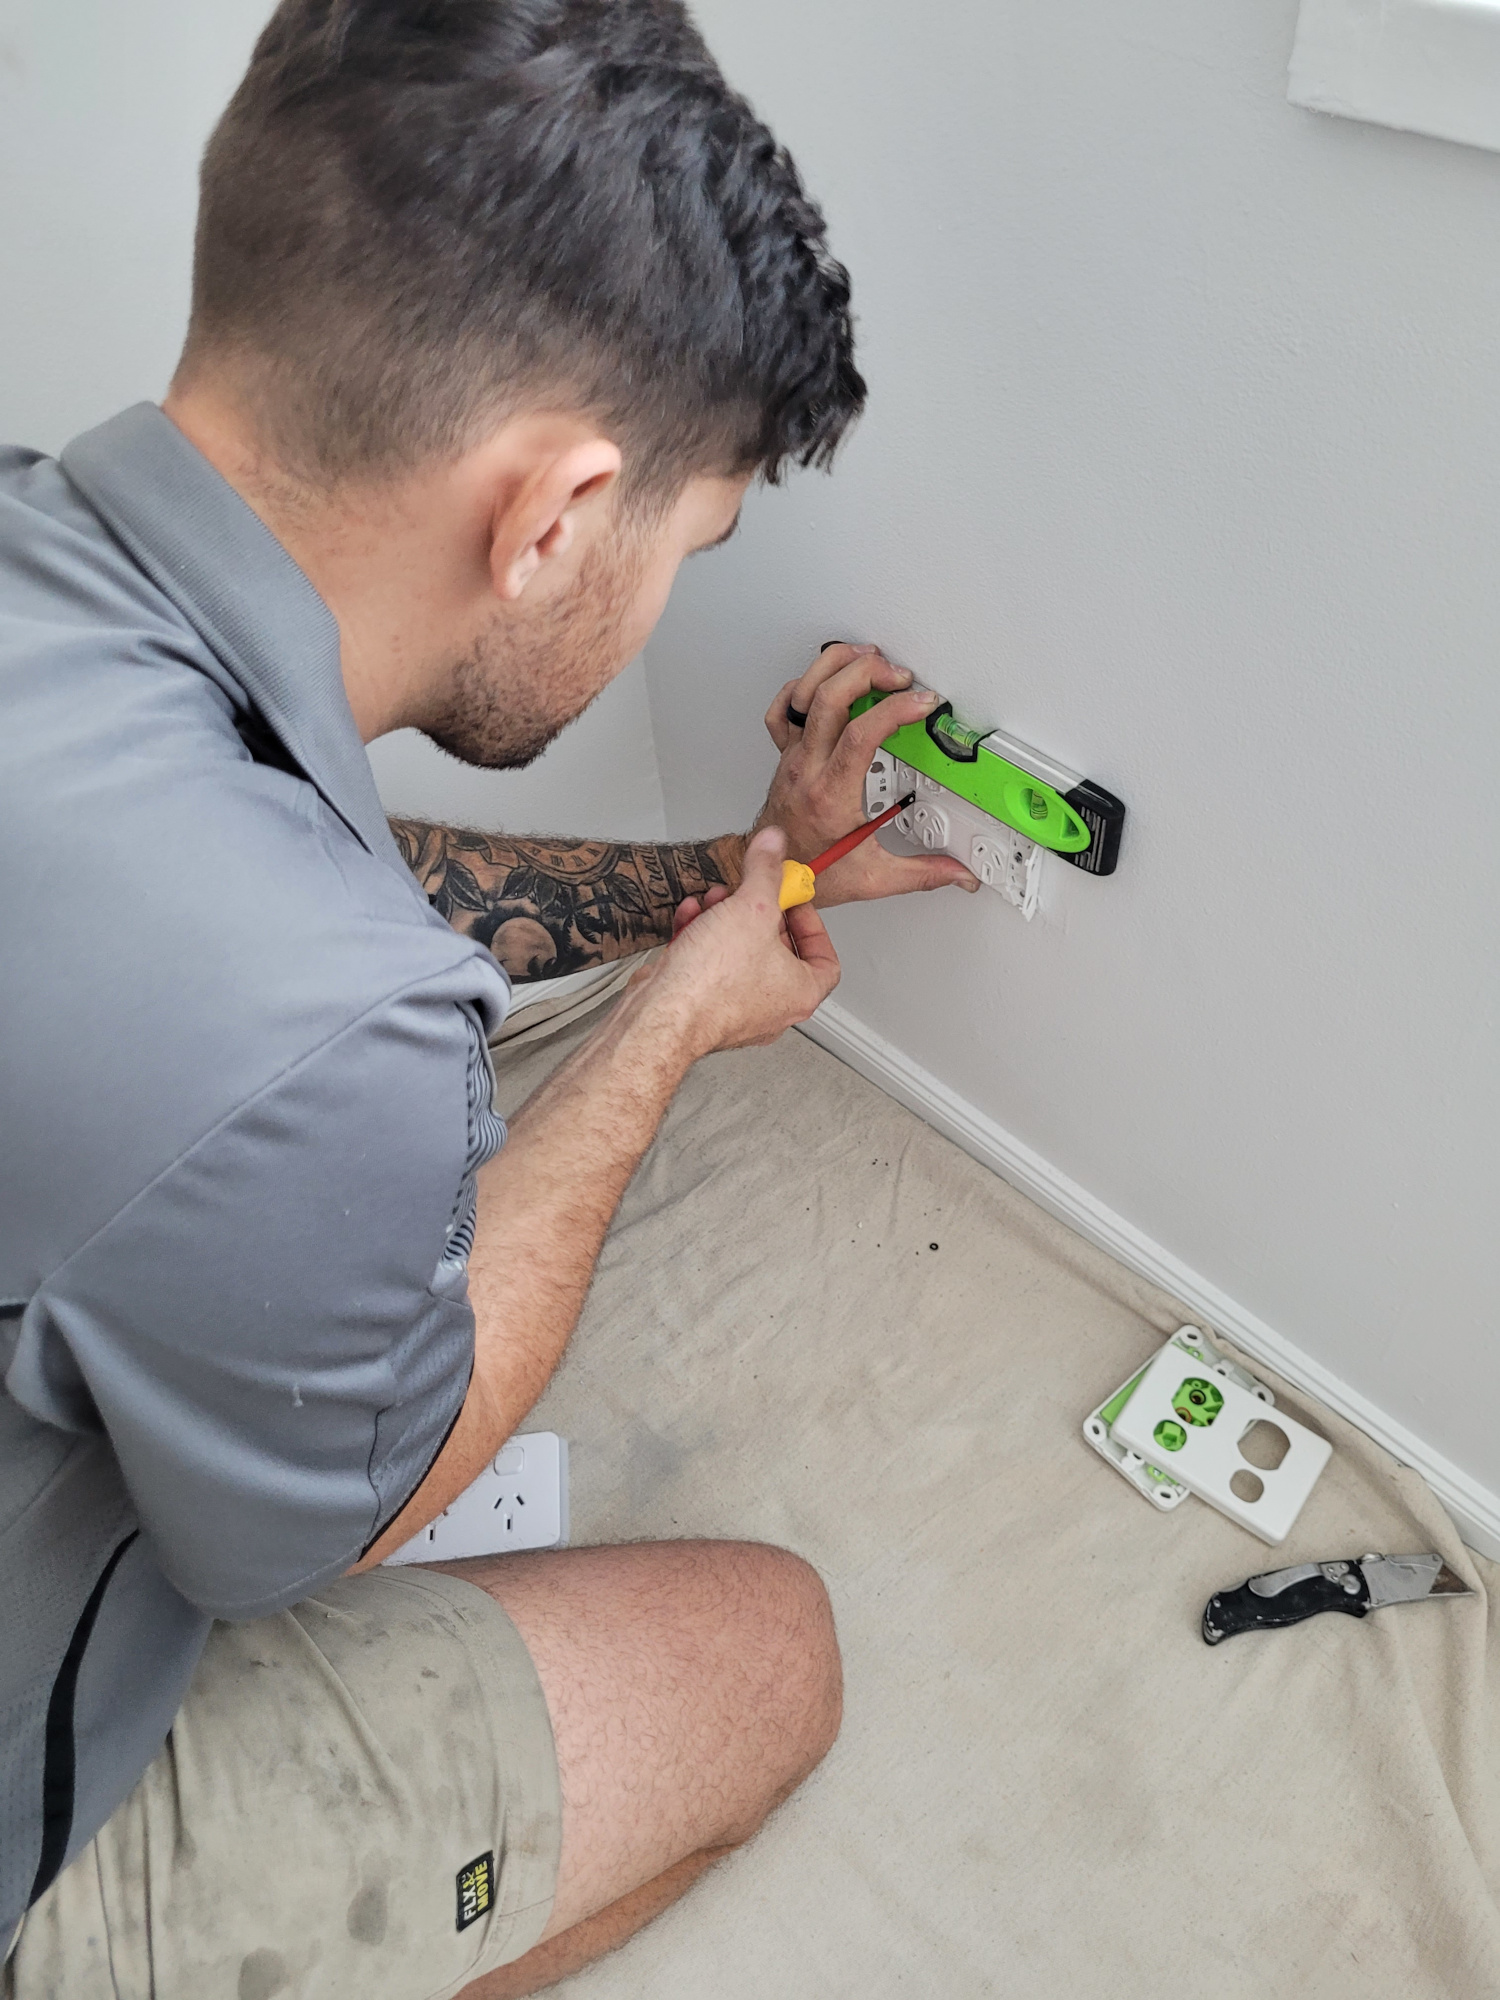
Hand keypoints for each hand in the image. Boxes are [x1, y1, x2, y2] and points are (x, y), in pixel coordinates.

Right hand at [627, 828, 838, 1058]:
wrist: (661, 1016)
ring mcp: (735, 1010)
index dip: (813, 925)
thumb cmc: (712, 984)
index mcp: (800, 993)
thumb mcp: (751, 907)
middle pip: (777, 951)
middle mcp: (772, 1008)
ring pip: (738, 956)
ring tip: (714, 901)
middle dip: (758, 914)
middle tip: (750, 892)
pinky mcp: (701, 1007)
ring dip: (725, 921)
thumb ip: (765, 871)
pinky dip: (700, 939)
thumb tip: (772, 845)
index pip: (825, 960)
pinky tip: (690, 917)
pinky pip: (709, 967)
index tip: (793, 902)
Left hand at [756, 643, 979, 904]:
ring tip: (869, 659)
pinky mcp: (785, 753)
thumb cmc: (811, 874)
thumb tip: (958, 874)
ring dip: (837, 665)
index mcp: (831, 796)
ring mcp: (793, 757)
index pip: (859, 736)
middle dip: (868, 673)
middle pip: (829, 699)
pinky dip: (805, 685)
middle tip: (900, 676)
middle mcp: (807, 769)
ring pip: (803, 693)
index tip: (922, 702)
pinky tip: (828, 680)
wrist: (769, 877)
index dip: (894, 710)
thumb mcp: (872, 879)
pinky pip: (783, 707)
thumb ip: (921, 874)